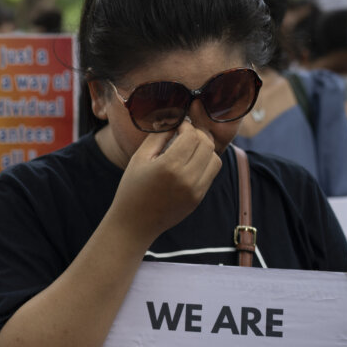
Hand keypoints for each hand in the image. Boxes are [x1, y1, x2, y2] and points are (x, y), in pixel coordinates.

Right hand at [111, 120, 222, 240]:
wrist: (135, 223)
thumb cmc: (132, 188)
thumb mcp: (139, 158)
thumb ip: (157, 137)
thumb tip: (174, 123)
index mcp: (169, 166)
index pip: (191, 136)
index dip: (186, 126)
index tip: (178, 126)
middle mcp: (186, 178)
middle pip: (207, 145)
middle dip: (198, 134)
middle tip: (186, 133)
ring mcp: (195, 191)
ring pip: (215, 159)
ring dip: (205, 149)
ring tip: (190, 148)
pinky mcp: (198, 198)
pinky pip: (211, 174)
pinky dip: (204, 163)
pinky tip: (190, 162)